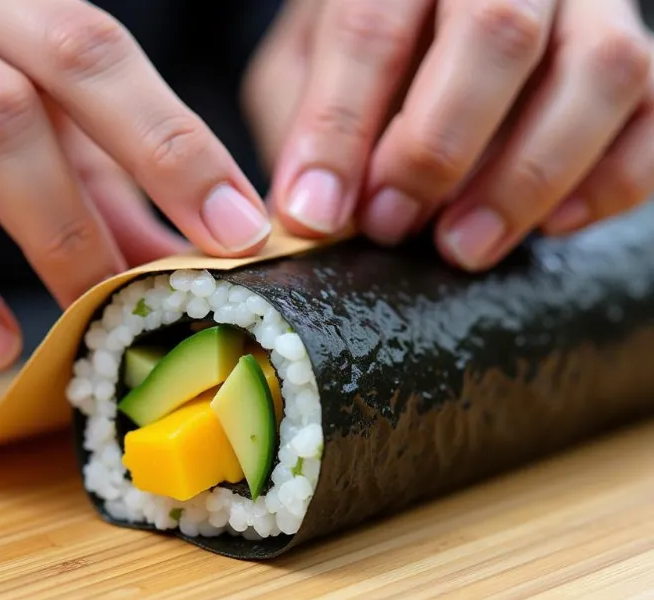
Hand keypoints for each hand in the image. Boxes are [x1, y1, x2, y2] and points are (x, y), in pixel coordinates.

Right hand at [0, 0, 270, 372]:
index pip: (96, 56)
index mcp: (0, 1)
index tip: (237, 230)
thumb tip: (178, 261)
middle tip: (117, 305)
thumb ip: (101, 181)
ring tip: (2, 350)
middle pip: (6, 114)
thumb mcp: (30, 113)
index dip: (173, 147)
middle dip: (73, 226)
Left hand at [243, 0, 653, 270]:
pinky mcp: (640, 57)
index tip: (317, 213)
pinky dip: (611, 182)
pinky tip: (551, 227)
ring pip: (602, 70)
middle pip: (498, 33)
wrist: (431, 7)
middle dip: (436, 150)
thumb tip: (314, 213)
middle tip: (390, 226)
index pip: (373, 25)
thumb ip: (308, 123)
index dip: (340, 129)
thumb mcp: (307, 61)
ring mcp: (590, 2)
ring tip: (461, 246)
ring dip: (526, 179)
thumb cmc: (367, 38)